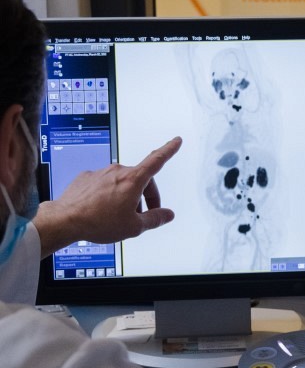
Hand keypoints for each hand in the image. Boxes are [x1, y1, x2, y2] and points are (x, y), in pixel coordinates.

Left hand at [34, 137, 181, 255]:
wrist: (65, 220)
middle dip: (146, 195)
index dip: (169, 150)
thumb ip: (155, 219)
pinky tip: (101, 209)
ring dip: (126, 196)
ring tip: (119, 216)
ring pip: (121, 182)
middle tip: (144, 214)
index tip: (176, 141)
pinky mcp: (86, 178)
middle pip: (140, 179)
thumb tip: (168, 214)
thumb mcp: (134, 226)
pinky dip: (108, 194)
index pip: (156, 160)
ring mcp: (100, 173)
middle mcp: (117, 171)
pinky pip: (103, 184)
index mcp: (133, 180)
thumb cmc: (99, 222)